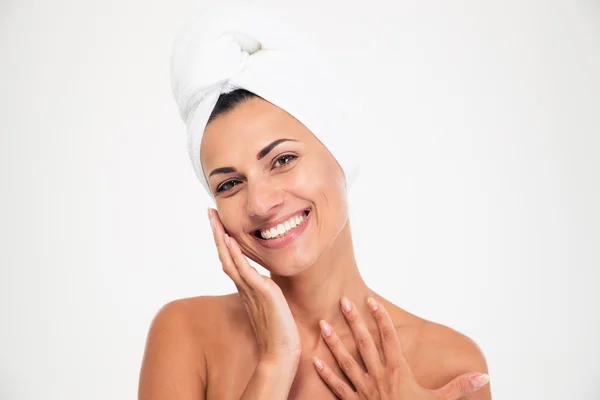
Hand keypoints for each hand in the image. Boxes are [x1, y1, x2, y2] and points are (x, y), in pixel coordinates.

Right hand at [208, 208, 300, 365]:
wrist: (280, 354)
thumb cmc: (278, 332)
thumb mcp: (270, 304)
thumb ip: (265, 291)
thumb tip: (265, 282)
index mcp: (246, 288)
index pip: (230, 259)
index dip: (223, 241)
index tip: (218, 223)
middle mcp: (244, 287)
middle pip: (225, 255)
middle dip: (217, 233)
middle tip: (209, 212)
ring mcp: (251, 290)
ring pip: (230, 259)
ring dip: (222, 238)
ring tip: (215, 219)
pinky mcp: (262, 293)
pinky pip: (245, 270)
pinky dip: (237, 255)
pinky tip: (231, 241)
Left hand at [313, 297, 489, 398]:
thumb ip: (459, 387)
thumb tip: (483, 375)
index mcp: (399, 372)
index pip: (389, 339)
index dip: (381, 319)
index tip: (372, 301)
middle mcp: (379, 377)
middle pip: (365, 344)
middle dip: (354, 322)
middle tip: (342, 301)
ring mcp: (364, 390)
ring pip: (347, 362)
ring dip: (334, 343)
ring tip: (322, 325)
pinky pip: (338, 388)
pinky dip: (326, 374)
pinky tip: (315, 360)